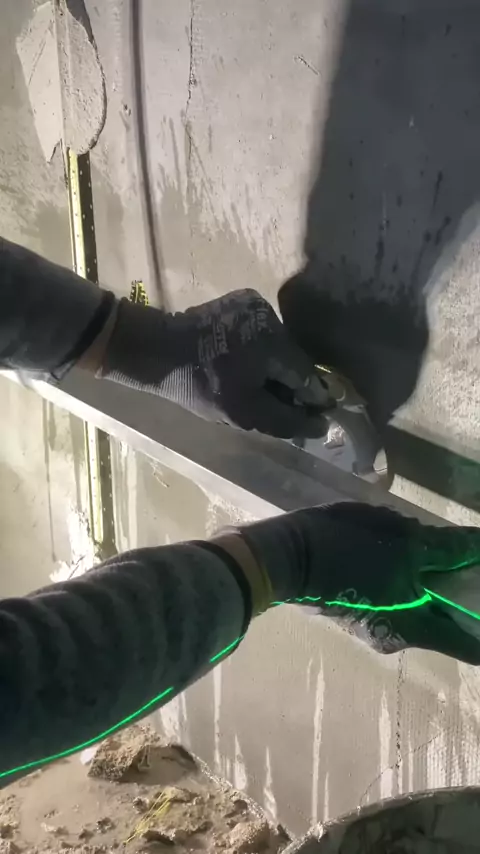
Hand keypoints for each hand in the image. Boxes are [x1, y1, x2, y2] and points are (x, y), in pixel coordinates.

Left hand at [102, 290, 328, 438]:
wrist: (154, 349)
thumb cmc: (199, 385)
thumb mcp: (245, 413)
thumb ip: (287, 420)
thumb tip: (322, 424)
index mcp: (276, 341)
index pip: (308, 376)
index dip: (311, 400)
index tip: (311, 418)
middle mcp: (271, 316)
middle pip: (293, 359)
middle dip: (288, 384)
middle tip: (276, 405)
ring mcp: (254, 304)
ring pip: (277, 345)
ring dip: (272, 366)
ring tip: (255, 385)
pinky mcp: (239, 301)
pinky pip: (260, 332)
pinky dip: (258, 350)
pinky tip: (241, 364)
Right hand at [242, 503, 479, 663]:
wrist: (284, 553)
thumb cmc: (347, 552)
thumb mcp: (402, 544)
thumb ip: (447, 550)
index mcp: (412, 630)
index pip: (470, 649)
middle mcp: (394, 637)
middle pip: (443, 624)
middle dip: (459, 596)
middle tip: (468, 565)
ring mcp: (371, 623)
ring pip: (416, 607)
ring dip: (428, 582)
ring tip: (432, 548)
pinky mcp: (353, 606)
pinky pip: (392, 595)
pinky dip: (404, 578)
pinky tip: (396, 547)